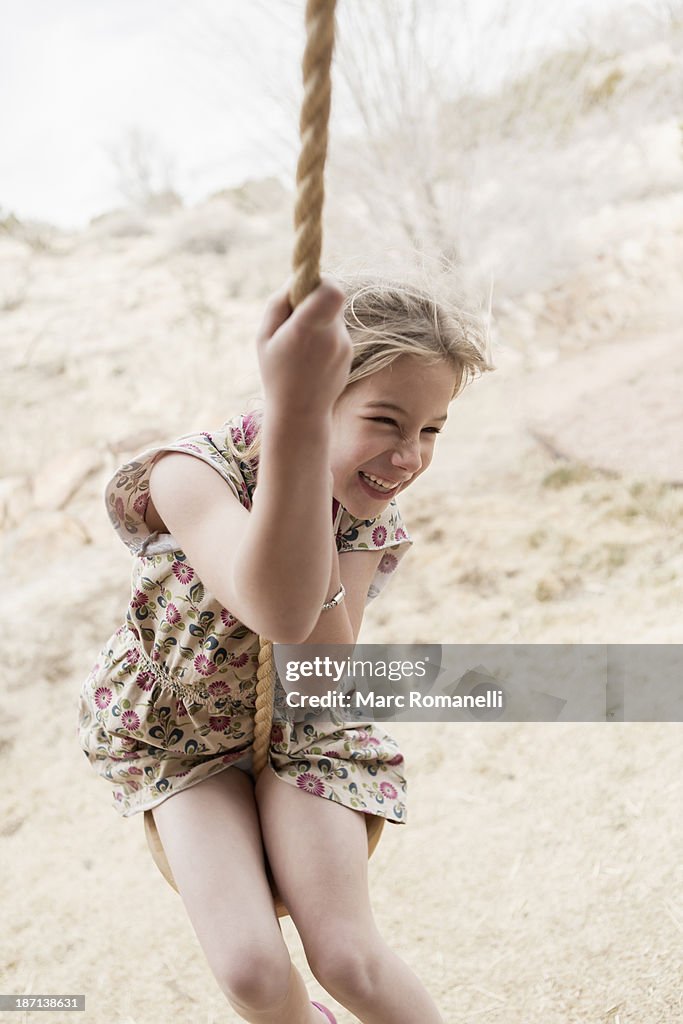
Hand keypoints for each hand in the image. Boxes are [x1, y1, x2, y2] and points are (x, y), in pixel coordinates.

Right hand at [256, 276, 352, 419]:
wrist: (300, 412)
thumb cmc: (276, 373)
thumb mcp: (264, 337)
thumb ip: (278, 304)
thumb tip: (296, 279)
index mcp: (305, 330)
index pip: (331, 290)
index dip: (321, 282)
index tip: (305, 289)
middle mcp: (330, 337)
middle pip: (334, 296)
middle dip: (316, 297)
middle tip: (298, 314)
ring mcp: (343, 346)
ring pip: (335, 313)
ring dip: (320, 317)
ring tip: (301, 343)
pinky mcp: (349, 353)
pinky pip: (337, 330)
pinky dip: (325, 334)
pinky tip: (311, 356)